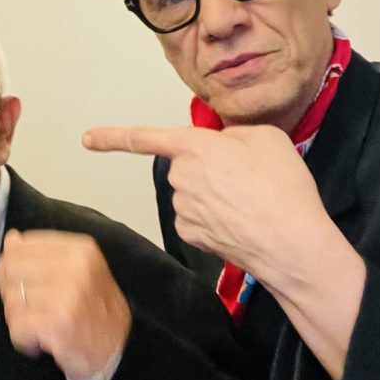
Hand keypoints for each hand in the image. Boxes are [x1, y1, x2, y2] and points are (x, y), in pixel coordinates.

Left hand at [0, 229, 130, 379]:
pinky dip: (23, 339)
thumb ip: (43, 253)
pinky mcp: (57, 325)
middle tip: (29, 308)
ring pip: (11, 301)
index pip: (21, 246)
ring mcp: (66, 296)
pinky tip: (39, 341)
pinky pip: (17, 328)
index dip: (9, 265)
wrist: (119, 350)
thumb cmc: (95, 309)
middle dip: (12, 293)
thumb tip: (11, 239)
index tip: (13, 280)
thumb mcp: (78, 270)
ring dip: (19, 319)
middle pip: (12, 272)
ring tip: (40, 325)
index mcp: (79, 250)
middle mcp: (75, 268)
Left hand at [82, 124, 332, 285]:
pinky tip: (240, 221)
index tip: (87, 139)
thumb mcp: (266, 138)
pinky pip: (196, 216)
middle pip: (186, 165)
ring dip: (214, 193)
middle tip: (249, 177)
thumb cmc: (283, 187)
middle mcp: (179, 177)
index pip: (145, 138)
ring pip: (192, 191)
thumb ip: (233, 135)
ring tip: (252, 201)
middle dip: (210, 168)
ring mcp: (182, 209)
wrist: (291, 244)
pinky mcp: (189, 235)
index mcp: (194, 147)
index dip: (113, 137)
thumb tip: (221, 146)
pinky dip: (214, 217)